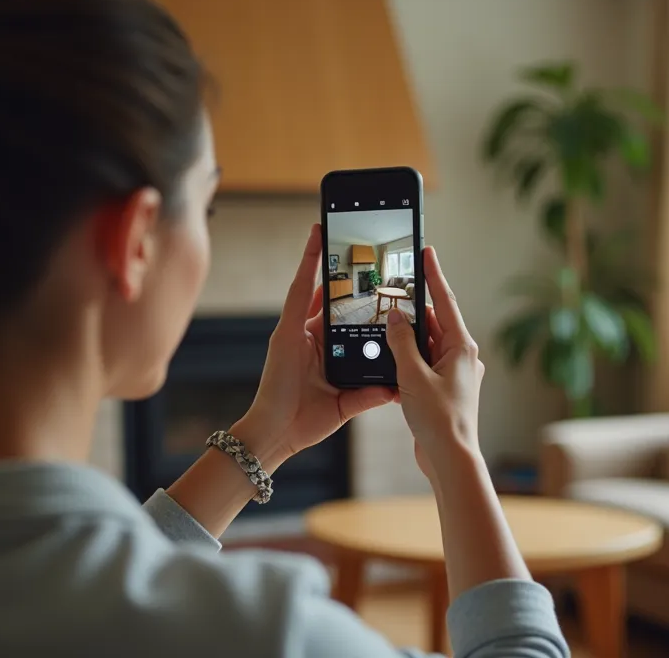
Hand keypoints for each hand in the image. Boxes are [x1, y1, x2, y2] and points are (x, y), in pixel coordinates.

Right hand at [233, 224, 394, 467]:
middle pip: (335, 301)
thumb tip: (393, 388)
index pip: (348, 321)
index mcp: (327, 353)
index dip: (361, 303)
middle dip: (346, 278)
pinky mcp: (285, 331)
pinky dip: (306, 266)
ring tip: (333, 231)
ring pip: (317, 289)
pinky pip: (299, 293)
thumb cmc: (304, 424)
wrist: (275, 437)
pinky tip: (315, 243)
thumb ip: (368, 394)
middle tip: (363, 252)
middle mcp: (311, 338)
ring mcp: (297, 332)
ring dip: (323, 259)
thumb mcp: (346, 405)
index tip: (380, 287)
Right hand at [384, 246, 484, 480]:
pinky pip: (423, 365)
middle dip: (412, 312)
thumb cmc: (439, 420)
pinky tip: (390, 364)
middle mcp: (462, 357)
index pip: (446, 302)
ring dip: (406, 340)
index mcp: (462, 348)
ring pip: (426, 345)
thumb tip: (397, 317)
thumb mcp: (413, 376)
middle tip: (391, 296)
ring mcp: (453, 374)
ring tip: (385, 331)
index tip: (426, 252)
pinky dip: (407, 361)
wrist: (450, 459)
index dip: (433, 275)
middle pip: (434, 323)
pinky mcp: (443, 390)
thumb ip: (402, 343)